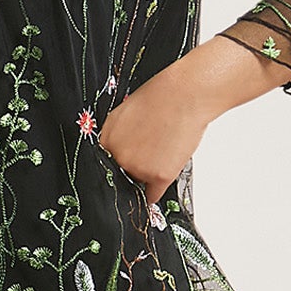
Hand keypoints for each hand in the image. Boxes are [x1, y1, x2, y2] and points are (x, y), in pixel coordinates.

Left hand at [98, 63, 209, 203]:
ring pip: (137, 184)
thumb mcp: (126, 113)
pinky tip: (157, 186)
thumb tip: (121, 151)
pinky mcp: (158, 176)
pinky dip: (154, 195)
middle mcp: (118, 155)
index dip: (117, 165)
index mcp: (107, 138)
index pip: (105, 163)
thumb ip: (119, 136)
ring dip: (146, 178)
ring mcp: (137, 167)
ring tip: (161, 156)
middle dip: (131, 170)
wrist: (185, 94)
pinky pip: (152, 196)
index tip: (121, 170)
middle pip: (120, 175)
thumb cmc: (162, 97)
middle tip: (147, 159)